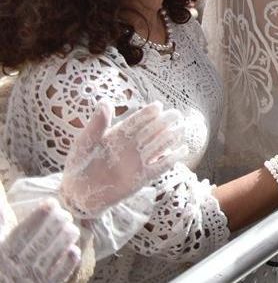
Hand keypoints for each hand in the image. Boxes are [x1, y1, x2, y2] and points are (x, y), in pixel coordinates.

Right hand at [0, 200, 80, 282]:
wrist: (9, 281)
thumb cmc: (3, 257)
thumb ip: (1, 216)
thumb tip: (0, 188)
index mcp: (3, 252)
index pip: (21, 233)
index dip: (37, 217)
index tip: (50, 202)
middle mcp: (16, 266)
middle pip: (39, 243)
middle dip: (55, 225)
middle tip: (64, 213)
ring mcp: (31, 278)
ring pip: (51, 256)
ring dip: (64, 239)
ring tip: (71, 227)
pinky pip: (58, 275)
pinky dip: (67, 262)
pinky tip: (74, 249)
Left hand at [60, 102, 183, 215]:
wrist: (78, 194)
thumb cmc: (78, 166)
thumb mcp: (84, 144)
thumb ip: (96, 125)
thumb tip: (106, 102)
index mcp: (118, 135)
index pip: (136, 121)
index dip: (147, 113)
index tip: (158, 106)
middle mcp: (131, 146)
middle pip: (152, 131)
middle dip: (165, 122)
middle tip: (176, 115)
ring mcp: (138, 161)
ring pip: (159, 146)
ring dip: (171, 137)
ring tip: (181, 130)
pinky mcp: (142, 177)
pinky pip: (160, 167)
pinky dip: (172, 159)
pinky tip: (182, 150)